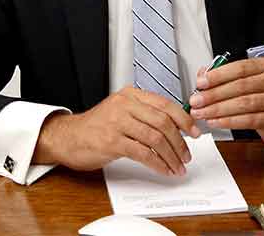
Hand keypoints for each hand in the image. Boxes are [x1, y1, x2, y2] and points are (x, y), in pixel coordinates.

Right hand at [33, 87, 200, 175]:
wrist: (68, 137)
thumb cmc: (97, 126)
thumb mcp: (122, 111)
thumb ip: (145, 114)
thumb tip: (175, 127)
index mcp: (131, 95)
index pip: (165, 104)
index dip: (184, 119)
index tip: (195, 132)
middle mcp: (125, 105)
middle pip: (163, 122)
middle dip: (180, 141)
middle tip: (186, 155)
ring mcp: (118, 122)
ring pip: (156, 138)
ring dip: (171, 155)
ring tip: (177, 166)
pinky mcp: (112, 141)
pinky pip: (143, 153)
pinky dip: (158, 164)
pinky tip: (163, 169)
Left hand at [187, 58, 263, 145]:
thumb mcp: (248, 83)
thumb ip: (225, 77)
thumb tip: (202, 75)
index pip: (240, 68)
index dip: (219, 75)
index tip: (201, 82)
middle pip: (240, 86)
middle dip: (214, 94)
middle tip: (197, 101)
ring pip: (244, 103)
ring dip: (219, 109)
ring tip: (203, 113)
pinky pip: (249, 120)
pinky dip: (229, 121)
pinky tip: (216, 122)